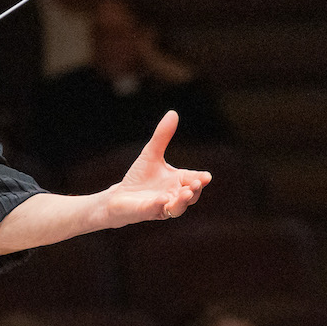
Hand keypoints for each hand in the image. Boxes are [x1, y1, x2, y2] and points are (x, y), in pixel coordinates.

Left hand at [102, 111, 210, 226]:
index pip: (194, 180)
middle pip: (191, 196)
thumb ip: (162, 136)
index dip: (201, 179)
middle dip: (195, 190)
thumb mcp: (151, 153)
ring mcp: (162, 206)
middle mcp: (174, 196)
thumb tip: (173, 113)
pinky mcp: (148, 212)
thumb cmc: (139, 177)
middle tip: (197, 183)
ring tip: (186, 193)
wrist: (119, 196)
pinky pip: (157, 210)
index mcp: (178, 182)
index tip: (206, 176)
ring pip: (177, 208)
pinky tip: (162, 199)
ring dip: (182, 201)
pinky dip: (160, 205)